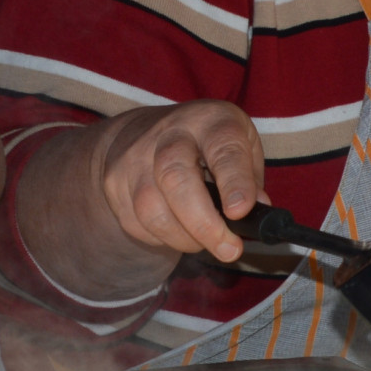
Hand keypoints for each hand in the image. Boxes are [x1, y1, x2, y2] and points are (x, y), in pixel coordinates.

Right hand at [94, 101, 263, 265]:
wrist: (142, 131)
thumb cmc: (205, 142)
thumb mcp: (239, 144)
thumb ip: (250, 178)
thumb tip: (257, 214)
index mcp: (209, 121)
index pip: (222, 150)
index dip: (233, 182)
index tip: (240, 211)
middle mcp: (168, 134)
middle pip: (176, 179)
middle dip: (203, 223)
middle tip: (229, 249)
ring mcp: (134, 158)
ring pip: (152, 210)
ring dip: (184, 238)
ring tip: (205, 242)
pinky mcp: (113, 184)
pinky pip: (138, 224)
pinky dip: (163, 238)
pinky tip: (178, 231)